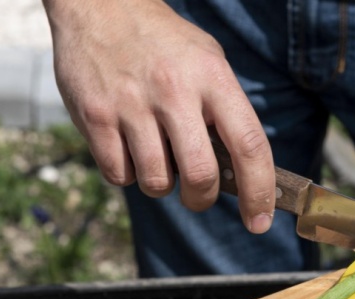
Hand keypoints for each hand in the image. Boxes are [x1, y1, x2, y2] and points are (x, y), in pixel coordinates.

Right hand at [43, 0, 275, 232]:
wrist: (101, 6)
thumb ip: (225, 113)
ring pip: (156, 182)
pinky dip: (126, 173)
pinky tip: (127, 146)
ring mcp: (131, 104)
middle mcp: (173, 90)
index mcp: (212, 77)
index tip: (260, 222)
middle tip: (197, 193)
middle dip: (201, 198)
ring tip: (155, 154)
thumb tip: (242, 176)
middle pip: (201, 176)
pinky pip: (119, 175)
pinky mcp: (95, 116)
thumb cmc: (164, 44)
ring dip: (161, 184)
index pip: (249, 145)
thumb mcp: (208, 62)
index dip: (260, 191)